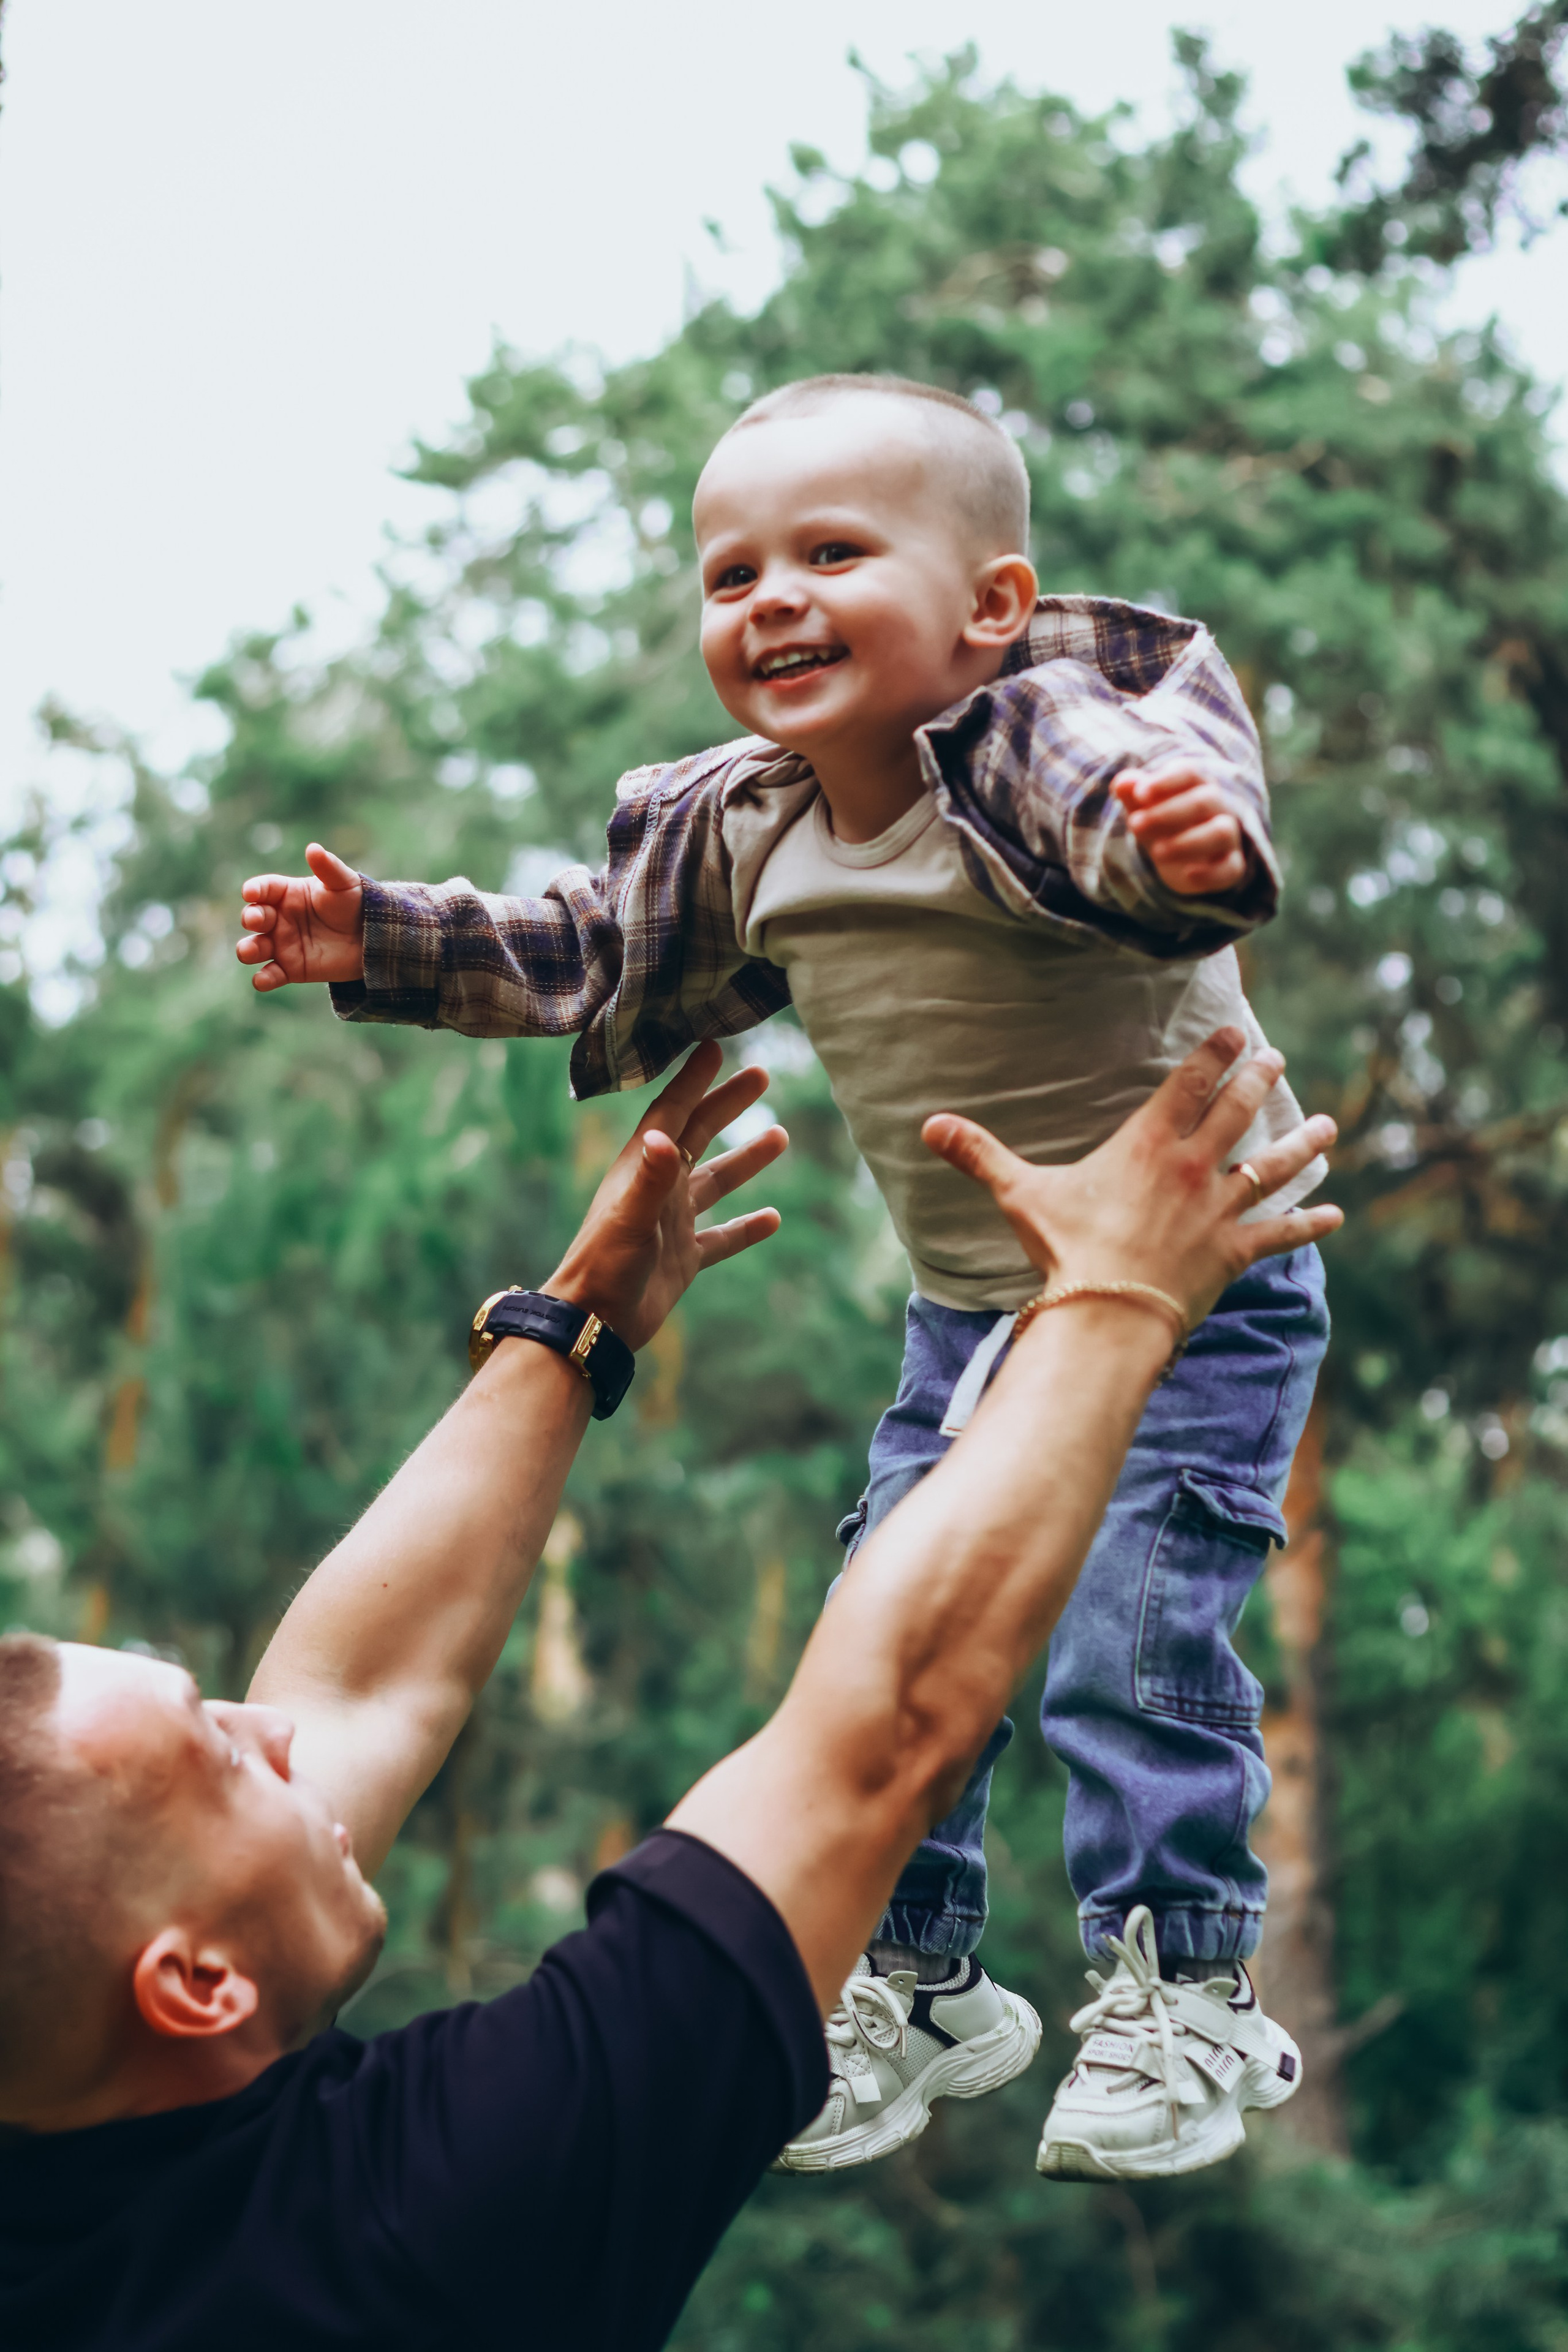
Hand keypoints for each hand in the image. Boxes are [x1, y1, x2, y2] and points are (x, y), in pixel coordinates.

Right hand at [236, 844, 364, 989]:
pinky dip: (262, 979)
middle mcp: (279, 918)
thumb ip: (328, 867)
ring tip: (250, 951)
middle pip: (253, 917)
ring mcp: (282, 944)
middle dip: (251, 918)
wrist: (373, 937)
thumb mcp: (344, 883)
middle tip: (257, 920)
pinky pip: (270, 975)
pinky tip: (262, 980)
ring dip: (248, 949)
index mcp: (287, 893)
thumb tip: (313, 848)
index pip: (264, 889)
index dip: (255, 890)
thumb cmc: (356, 904)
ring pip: (254, 948)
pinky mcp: (290, 969)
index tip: (250, 893)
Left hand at [544, 1041, 786, 1350]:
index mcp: (641, 1168)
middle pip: (698, 1135)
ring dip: (746, 1159)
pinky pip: (722, 1236)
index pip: (672, 1112)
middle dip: (727, 1104)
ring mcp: (672, 1223)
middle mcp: (658, 1188)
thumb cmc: (602, 1266)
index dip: (693, 1079)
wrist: (593, 1324)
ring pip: (715, 1181)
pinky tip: (773, 1218)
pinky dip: (746, 1227)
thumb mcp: (628, 1218)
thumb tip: (665, 1136)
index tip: (714, 1046)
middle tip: (761, 1075)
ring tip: (780, 1135)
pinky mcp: (683, 1258)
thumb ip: (650, 1178)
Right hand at [922, 1028, 1340, 1332]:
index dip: (1213, 1054)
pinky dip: (1310, 1225)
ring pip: (1271, 1166)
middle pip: (1237, 1111)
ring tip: (1328, 1125)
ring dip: (1302, 1142)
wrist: (1108, 1309)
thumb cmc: (1066, 1249)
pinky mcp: (1234, 1252)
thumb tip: (927, 1126)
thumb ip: (980, 1155)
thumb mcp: (1019, 1194)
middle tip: (1277, 1058)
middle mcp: (1194, 1167)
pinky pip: (1280, 1234)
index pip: (1189, 1084)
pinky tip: (1335, 1215)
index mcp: (1149, 1143)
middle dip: (1259, 1080)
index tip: (1235, 1033)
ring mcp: (1219, 1209)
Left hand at [1114, 764, 1251, 895]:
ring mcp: (1228, 836)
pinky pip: (1230, 868)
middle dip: (1167, 813)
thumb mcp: (1143, 807)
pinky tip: (1187, 874)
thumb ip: (1132, 793)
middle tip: (1135, 825)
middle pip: (1205, 800)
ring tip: (1156, 852)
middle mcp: (1219, 806)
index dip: (1165, 781)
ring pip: (1221, 832)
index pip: (1189, 773)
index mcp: (1197, 784)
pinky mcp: (1231, 865)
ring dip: (1187, 842)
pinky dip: (1210, 873)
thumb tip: (1122, 783)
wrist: (1178, 857)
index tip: (1139, 793)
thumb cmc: (1162, 822)